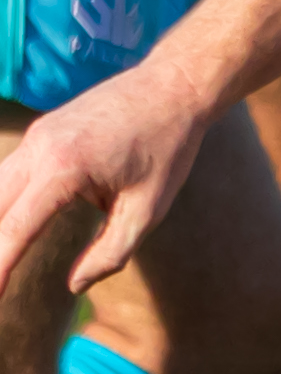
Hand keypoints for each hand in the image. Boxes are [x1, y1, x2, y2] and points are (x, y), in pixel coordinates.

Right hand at [0, 68, 210, 307]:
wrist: (171, 88)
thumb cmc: (167, 150)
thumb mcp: (149, 210)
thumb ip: (112, 253)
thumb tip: (75, 285)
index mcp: (64, 169)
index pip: (16, 227)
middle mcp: (40, 149)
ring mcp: (37, 137)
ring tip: (0, 261)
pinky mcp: (41, 134)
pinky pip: (11, 173)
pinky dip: (3, 203)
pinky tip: (7, 227)